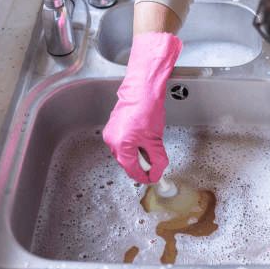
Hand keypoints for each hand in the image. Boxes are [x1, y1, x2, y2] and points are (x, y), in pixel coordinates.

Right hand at [102, 33, 182, 182]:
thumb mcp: (155, 139)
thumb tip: (158, 171)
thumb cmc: (147, 109)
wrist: (142, 90)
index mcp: (121, 145)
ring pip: (125, 153)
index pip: (132, 170)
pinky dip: (133, 145)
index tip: (154, 178)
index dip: (145, 176)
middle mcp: (112, 140)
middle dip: (142, 165)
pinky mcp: (113, 126)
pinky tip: (144, 140)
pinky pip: (123, 143)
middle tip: (156, 165)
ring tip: (151, 149)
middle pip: (127, 162)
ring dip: (138, 155)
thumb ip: (157, 159)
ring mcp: (111, 133)